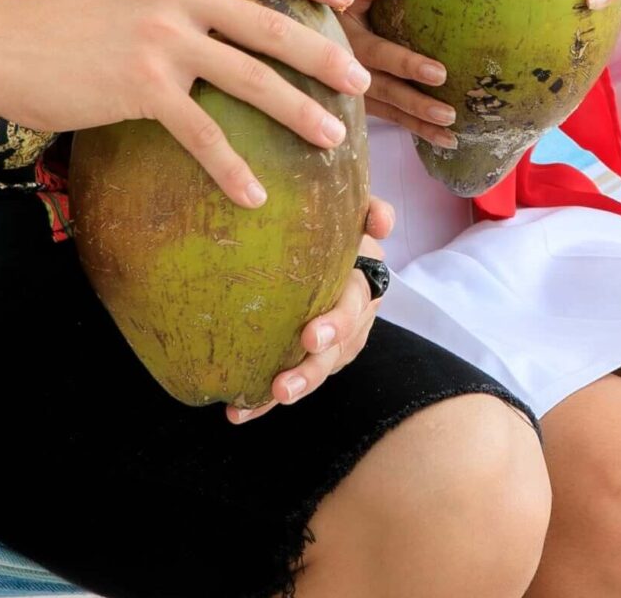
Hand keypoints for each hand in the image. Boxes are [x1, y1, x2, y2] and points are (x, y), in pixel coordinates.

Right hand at [0, 0, 372, 208]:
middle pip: (270, 24)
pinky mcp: (141, 86)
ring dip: (298, 112)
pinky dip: (231, 168)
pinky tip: (254, 195)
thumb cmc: (66, 20)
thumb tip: (229, 3)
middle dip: (324, 56)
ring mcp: (160, 38)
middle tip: (361, 83)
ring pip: (250, 79)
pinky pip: (202, 132)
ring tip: (332, 139)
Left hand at [226, 196, 395, 422]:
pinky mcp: (314, 356)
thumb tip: (382, 222)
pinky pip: (291, 379)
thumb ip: (368, 209)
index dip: (338, 322)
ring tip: (264, 401)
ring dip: (293, 388)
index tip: (310, 337)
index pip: (357, 303)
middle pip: (337, 349)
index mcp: (364, 282)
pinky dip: (263, 401)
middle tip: (284, 385)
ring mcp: (336, 341)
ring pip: (318, 370)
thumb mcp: (350, 212)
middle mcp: (355, 316)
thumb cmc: (331, 226)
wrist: (313, 245)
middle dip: (311, 369)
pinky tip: (238, 412)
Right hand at [339, 0, 458, 148]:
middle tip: (440, 74)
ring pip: (389, 101)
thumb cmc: (341, 14)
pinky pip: (395, 119)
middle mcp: (346, 63)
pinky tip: (448, 140)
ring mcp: (355, 91)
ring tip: (449, 118)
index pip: (357, 11)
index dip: (380, 6)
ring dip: (418, 111)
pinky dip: (421, 130)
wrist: (308, 47)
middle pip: (376, 66)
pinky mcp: (366, 109)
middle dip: (407, 70)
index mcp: (343, 31)